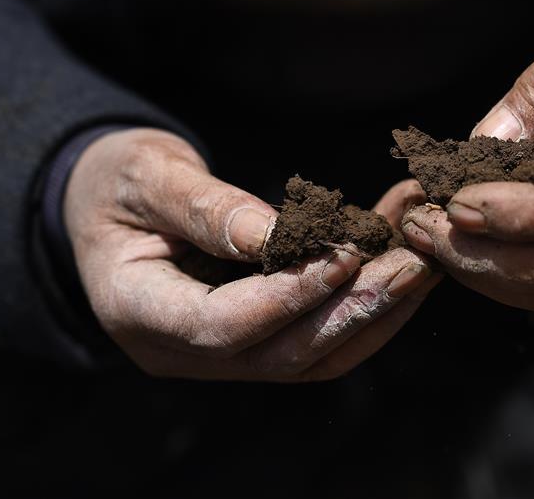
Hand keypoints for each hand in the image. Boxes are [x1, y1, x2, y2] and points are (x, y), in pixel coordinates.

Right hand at [65, 128, 439, 379]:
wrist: (110, 205)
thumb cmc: (116, 183)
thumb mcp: (145, 177)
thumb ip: (203, 207)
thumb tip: (272, 235)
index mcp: (138, 310)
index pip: (221, 325)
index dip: (286, 296)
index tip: (344, 256)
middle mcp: (181, 350)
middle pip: (281, 353)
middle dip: (352, 310)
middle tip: (413, 265)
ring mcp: (220, 354)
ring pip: (311, 356)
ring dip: (373, 314)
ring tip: (422, 264)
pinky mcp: (254, 340)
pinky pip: (317, 339)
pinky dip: (363, 307)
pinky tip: (401, 264)